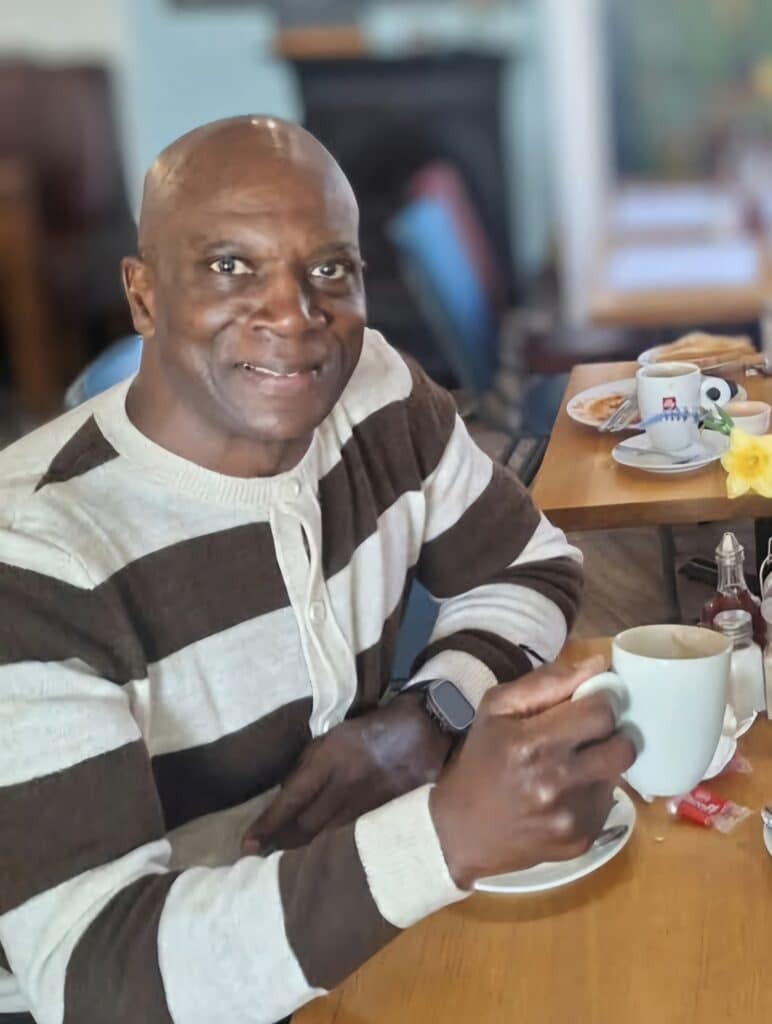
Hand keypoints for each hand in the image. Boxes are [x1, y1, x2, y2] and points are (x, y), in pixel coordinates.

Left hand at [241, 691, 452, 853]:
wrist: (423, 730)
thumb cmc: (371, 728)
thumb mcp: (333, 734)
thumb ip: (308, 762)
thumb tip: (286, 791)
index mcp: (330, 759)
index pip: (291, 799)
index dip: (268, 824)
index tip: (246, 845)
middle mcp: (346, 784)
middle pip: (307, 825)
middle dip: (281, 841)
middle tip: (262, 853)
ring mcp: (367, 803)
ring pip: (328, 835)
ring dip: (304, 847)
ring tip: (284, 856)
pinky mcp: (384, 814)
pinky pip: (351, 835)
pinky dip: (333, 845)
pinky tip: (321, 852)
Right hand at [429, 656, 635, 888]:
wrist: (463, 831)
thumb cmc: (481, 760)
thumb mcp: (497, 709)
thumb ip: (547, 682)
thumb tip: (598, 665)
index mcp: (532, 743)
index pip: (601, 711)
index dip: (600, 701)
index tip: (589, 702)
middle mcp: (557, 781)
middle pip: (623, 745)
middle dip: (611, 733)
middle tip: (589, 732)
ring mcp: (573, 816)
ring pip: (618, 773)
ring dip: (602, 761)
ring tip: (573, 763)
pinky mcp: (583, 840)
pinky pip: (607, 801)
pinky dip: (593, 790)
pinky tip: (566, 791)